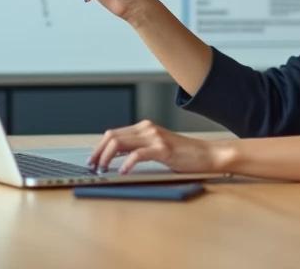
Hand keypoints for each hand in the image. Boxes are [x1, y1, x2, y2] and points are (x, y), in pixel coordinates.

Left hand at [89, 120, 228, 174]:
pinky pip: (138, 154)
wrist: (206, 154)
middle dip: (98, 152)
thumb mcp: (158, 147)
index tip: (92, 160)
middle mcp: (148, 129)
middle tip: (92, 167)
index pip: (113, 133)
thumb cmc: (183, 155)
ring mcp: (155, 138)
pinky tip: (122, 172)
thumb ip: (140, 148)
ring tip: (102, 169)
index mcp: (145, 127)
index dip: (99, 147)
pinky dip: (126, 163)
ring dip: (107, 157)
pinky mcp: (163, 149)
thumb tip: (116, 158)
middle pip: (112, 136)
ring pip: (121, 142)